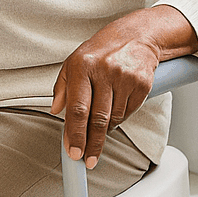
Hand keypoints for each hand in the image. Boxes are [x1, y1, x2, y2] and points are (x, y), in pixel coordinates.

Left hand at [50, 16, 161, 169]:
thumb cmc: (101, 50)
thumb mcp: (74, 62)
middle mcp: (103, 71)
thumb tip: (56, 111)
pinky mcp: (141, 85)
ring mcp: (124, 78)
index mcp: (82, 66)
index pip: (77, 107)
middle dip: (91, 144)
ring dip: (105, 131)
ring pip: (114, 119)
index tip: (73, 152)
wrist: (136, 36)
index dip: (75, 133)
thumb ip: (62, 87)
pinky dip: (120, 119)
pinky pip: (129, 113)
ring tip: (98, 131)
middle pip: (97, 118)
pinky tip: (114, 113)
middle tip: (87, 160)